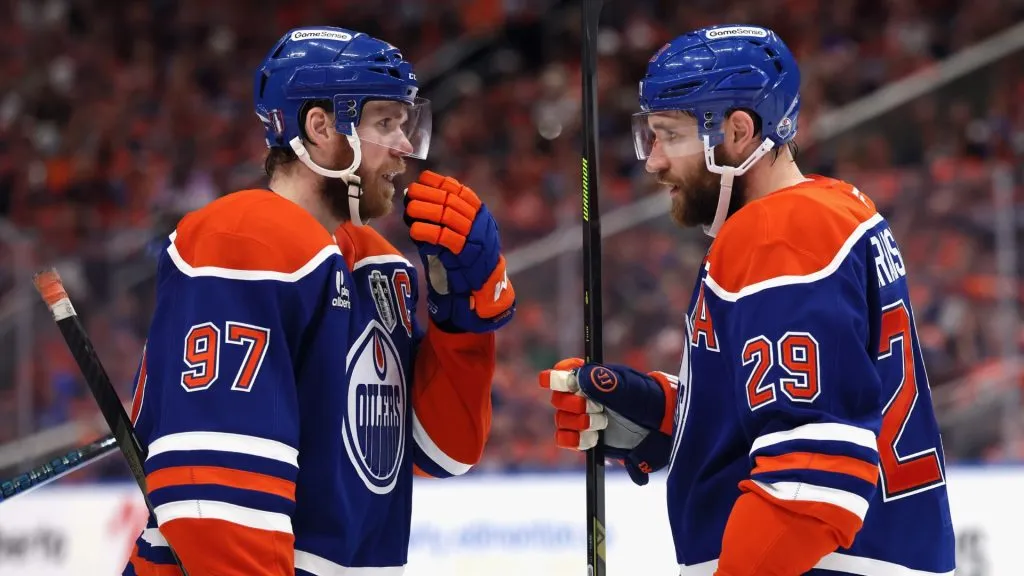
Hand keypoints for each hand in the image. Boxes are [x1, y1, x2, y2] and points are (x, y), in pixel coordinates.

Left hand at [404, 171, 514, 332]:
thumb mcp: (451, 235)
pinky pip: (447, 239)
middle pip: (453, 201)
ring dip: (426, 210)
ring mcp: (477, 240)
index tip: (422, 180)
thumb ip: (435, 219)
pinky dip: (429, 232)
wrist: (475, 295)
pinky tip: (415, 230)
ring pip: (449, 217)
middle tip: (411, 193)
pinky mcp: (468, 257)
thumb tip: (411, 197)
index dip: (440, 183)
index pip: (461, 191)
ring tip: (410, 209)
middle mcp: (482, 225)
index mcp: (480, 215)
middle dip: (429, 194)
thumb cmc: (458, 264)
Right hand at [539, 358, 677, 484]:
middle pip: (558, 399)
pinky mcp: (583, 438)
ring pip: (561, 420)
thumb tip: (577, 376)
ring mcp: (581, 417)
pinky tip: (594, 439)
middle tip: (599, 408)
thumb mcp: (628, 388)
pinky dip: (576, 440)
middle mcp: (580, 396)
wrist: (658, 428)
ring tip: (603, 424)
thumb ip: (603, 380)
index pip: (560, 373)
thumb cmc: (644, 400)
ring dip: (581, 423)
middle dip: (577, 405)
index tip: (570, 385)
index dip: (557, 378)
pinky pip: (564, 439)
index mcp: (587, 376)